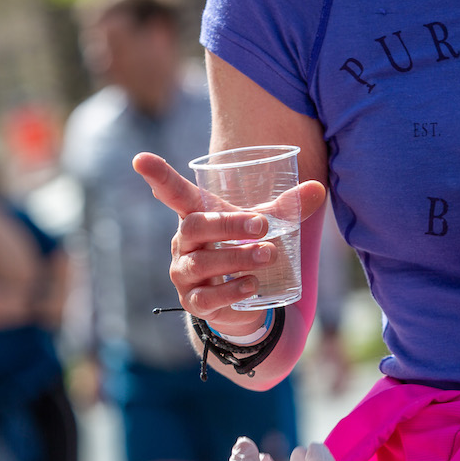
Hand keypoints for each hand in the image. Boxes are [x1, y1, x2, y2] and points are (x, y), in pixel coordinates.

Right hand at [132, 152, 325, 337]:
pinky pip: (206, 297)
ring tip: (268, 255)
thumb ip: (287, 208)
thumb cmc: (242, 248)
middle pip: (195, 227)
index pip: (172, 193)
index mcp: (196, 216)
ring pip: (202, 263)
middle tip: (263, 225)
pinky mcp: (194, 302)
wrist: (239, 298)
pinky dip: (231, 291)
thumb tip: (319, 189)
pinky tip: (251, 286)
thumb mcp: (262, 226)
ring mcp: (184, 273)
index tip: (140, 158)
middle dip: (229, 225)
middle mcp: (183, 242)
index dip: (158, 176)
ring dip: (237, 257)